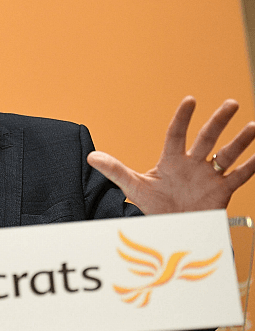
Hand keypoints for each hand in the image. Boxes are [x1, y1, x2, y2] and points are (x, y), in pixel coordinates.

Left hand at [87, 97, 254, 214]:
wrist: (170, 230)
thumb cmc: (153, 207)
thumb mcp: (134, 187)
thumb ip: (115, 170)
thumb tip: (91, 156)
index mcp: (171, 161)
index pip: (177, 134)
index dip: (182, 118)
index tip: (190, 100)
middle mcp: (192, 165)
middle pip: (207, 138)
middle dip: (219, 122)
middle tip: (231, 104)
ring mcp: (208, 177)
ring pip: (226, 155)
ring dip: (241, 141)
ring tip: (253, 126)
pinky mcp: (221, 192)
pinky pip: (239, 177)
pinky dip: (251, 166)